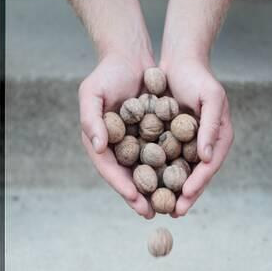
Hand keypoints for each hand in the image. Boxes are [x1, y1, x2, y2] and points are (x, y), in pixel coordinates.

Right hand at [79, 52, 154, 218]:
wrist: (130, 57)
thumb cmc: (107, 73)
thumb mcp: (92, 93)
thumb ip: (91, 120)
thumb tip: (99, 147)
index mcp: (99, 143)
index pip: (108, 169)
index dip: (120, 184)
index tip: (134, 197)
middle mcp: (115, 149)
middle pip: (127, 177)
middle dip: (138, 197)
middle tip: (150, 213)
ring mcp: (133, 145)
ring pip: (144, 173)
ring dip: (155, 191)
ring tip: (166, 207)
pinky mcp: (151, 138)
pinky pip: (160, 158)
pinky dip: (167, 171)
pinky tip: (180, 183)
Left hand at [160, 58, 233, 216]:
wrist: (179, 62)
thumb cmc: (198, 77)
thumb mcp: (211, 98)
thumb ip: (211, 127)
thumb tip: (206, 158)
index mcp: (219, 138)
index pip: (209, 166)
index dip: (198, 183)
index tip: (186, 196)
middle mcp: (205, 146)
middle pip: (195, 176)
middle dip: (186, 196)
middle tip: (175, 213)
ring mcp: (188, 145)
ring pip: (180, 173)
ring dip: (171, 192)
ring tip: (161, 208)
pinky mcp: (171, 141)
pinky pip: (166, 162)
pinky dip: (159, 175)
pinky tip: (148, 188)